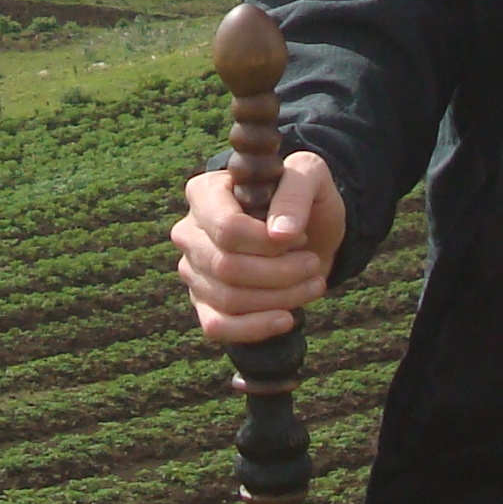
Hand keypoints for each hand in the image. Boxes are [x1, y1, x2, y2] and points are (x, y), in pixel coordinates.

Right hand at [171, 151, 348, 346]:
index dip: (267, 243)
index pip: (226, 229)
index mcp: (205, 193)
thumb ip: (295, 191)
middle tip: (312, 264)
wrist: (310, 230)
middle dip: (281, 272)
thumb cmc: (303, 198)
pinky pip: (217, 326)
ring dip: (280, 298)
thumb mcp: (310, 175)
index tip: (300, 237)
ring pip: (228, 298)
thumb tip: (281, 234)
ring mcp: (193, 270)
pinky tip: (287, 318)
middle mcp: (189, 232)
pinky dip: (256, 328)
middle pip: (227, 267)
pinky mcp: (204, 303)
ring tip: (312, 283)